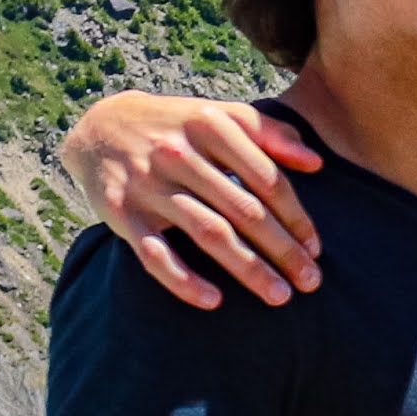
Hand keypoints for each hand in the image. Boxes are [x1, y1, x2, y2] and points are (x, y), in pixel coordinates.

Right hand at [61, 92, 328, 309]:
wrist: (100, 127)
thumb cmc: (177, 127)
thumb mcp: (219, 115)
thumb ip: (269, 132)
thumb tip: (316, 163)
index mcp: (209, 126)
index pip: (266, 178)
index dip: (296, 216)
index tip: (316, 247)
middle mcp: (179, 154)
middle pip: (244, 210)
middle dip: (283, 249)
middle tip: (310, 281)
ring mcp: (149, 185)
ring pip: (208, 233)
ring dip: (248, 268)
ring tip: (279, 295)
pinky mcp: (122, 214)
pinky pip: (155, 255)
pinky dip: (183, 280)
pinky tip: (213, 300)